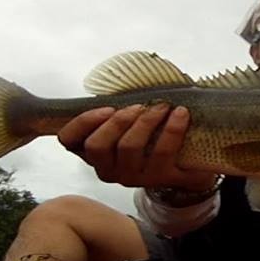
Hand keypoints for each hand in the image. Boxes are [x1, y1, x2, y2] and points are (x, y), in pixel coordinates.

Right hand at [58, 103, 215, 189]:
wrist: (191, 163)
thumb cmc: (153, 133)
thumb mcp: (128, 120)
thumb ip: (115, 105)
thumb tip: (113, 80)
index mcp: (94, 151)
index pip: (68, 139)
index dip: (82, 122)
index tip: (108, 107)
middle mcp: (109, 169)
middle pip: (97, 146)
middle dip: (118, 121)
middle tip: (139, 105)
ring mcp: (134, 177)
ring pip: (129, 148)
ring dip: (145, 121)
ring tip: (162, 106)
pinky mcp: (162, 179)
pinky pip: (162, 153)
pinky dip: (172, 129)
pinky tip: (180, 113)